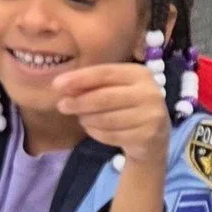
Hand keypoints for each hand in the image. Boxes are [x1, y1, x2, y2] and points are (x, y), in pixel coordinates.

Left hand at [55, 62, 169, 166]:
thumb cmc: (128, 106)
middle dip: (79, 102)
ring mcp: (151, 115)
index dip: (80, 78)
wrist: (154, 137)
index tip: (57, 85)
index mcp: (139, 74)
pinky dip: (96, 133)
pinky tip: (93, 129)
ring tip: (82, 118)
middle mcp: (149, 92)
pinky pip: (112, 135)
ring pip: (107, 119)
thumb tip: (63, 86)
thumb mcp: (115, 89)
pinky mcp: (148, 136)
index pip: (104, 73)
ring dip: (88, 119)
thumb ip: (93, 85)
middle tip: (62, 106)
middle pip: (104, 97)